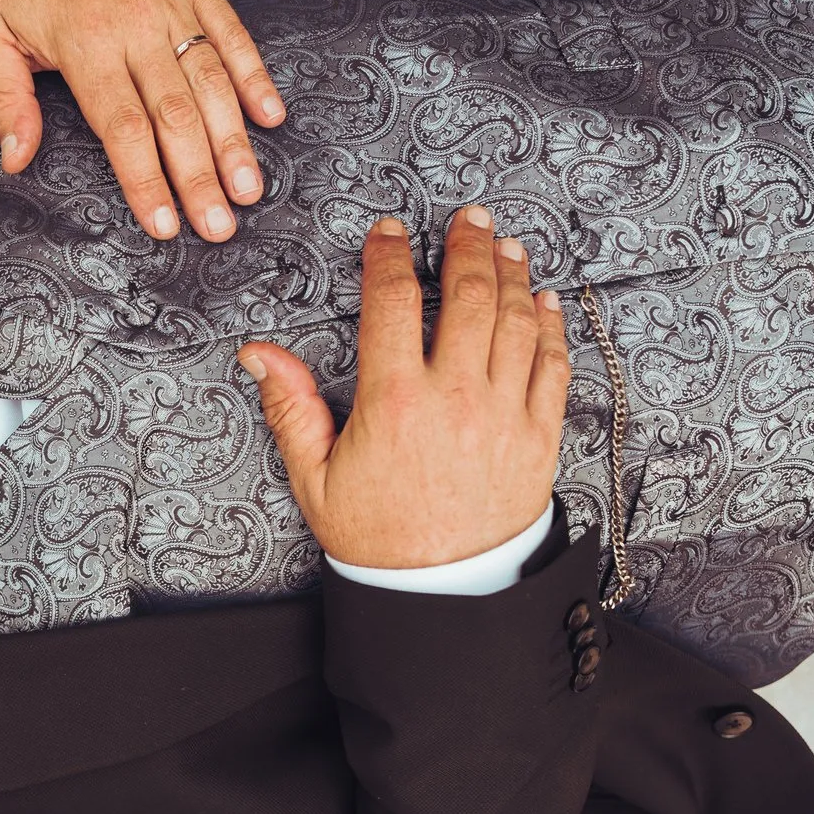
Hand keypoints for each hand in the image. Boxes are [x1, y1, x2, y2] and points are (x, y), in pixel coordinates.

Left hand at [0, 0, 283, 242]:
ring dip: (234, 139)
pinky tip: (270, 116)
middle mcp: (137, 27)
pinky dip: (255, 75)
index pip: (122, 127)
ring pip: (212, 81)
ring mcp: (174, 5)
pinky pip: (234, 34)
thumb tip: (14, 159)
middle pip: (176, 116)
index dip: (146, 179)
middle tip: (219, 227)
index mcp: (87, 45)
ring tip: (249, 188)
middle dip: (199, 177)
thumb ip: (4, 98)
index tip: (164, 225)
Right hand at [240, 207, 568, 568]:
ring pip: (516, 321)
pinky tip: (546, 302)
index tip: (389, 234)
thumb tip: (260, 354)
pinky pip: (553, 365)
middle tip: (468, 219)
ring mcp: (504, 414)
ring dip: (513, 275)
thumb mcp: (315, 478)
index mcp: (393, 403)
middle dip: (468, 246)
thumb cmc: (377, 539)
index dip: (389, 256)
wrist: (442, 594)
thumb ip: (291, 408)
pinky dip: (552, 326)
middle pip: (467, 295)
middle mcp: (455, 398)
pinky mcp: (539, 436)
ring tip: (505, 247)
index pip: (391, 302)